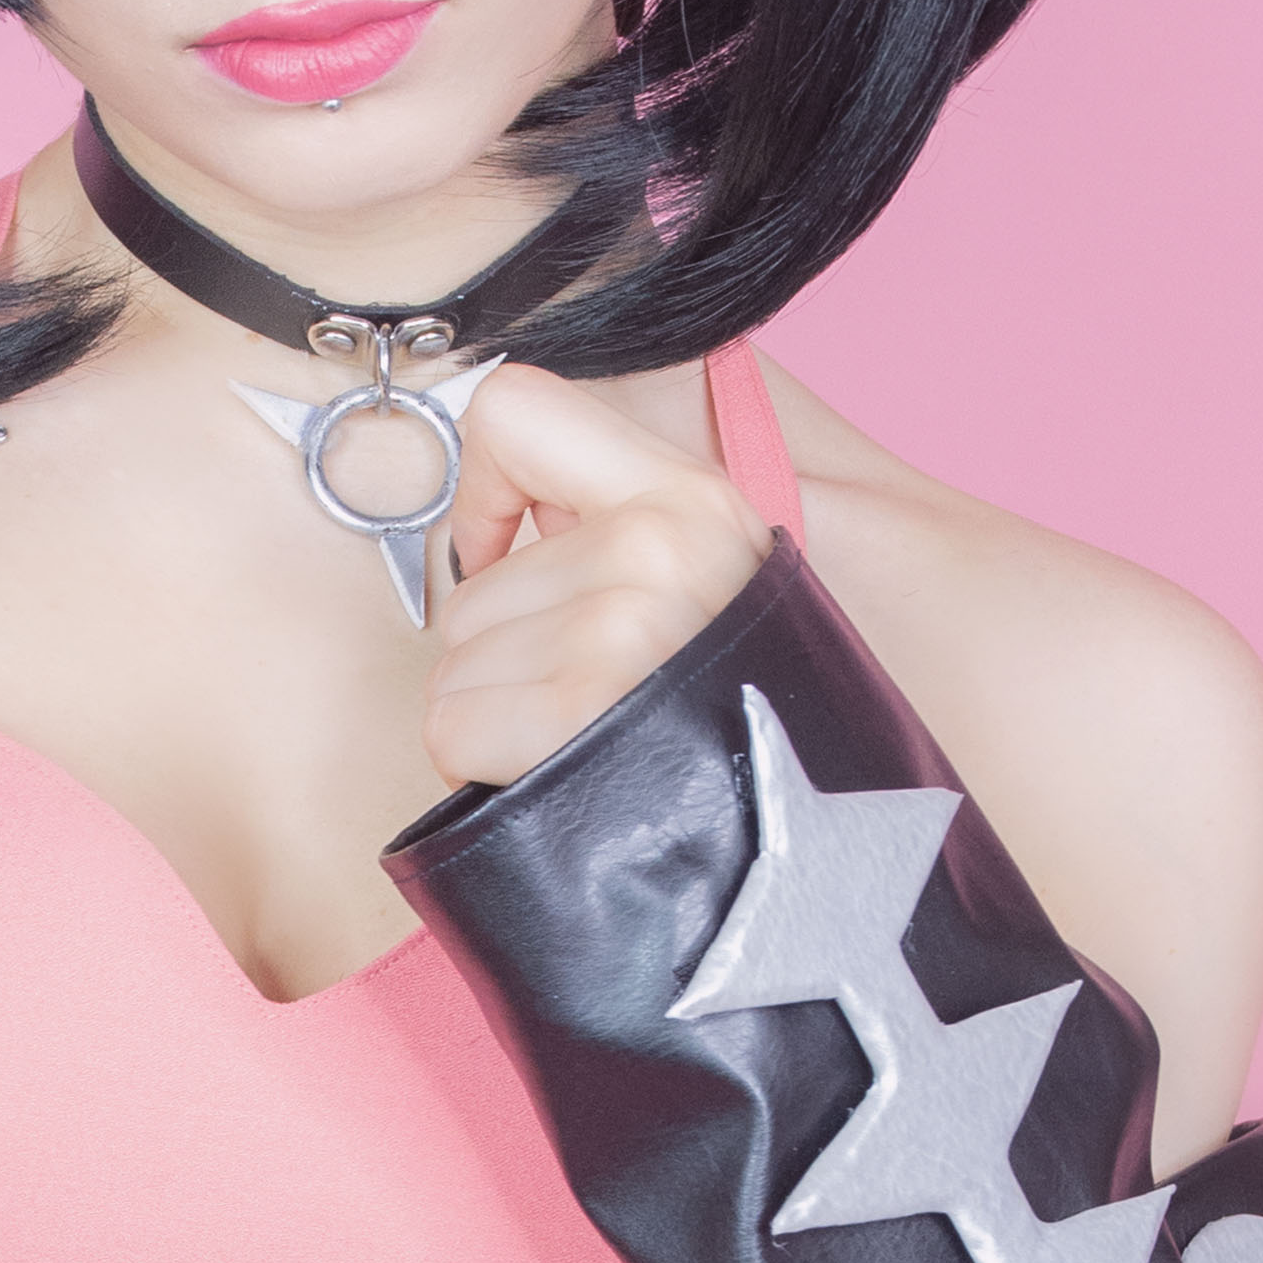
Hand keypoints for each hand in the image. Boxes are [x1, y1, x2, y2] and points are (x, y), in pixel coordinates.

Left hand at [425, 362, 771, 794]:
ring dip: (495, 723)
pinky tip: (551, 780)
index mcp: (693, 497)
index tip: (500, 555)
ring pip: (452, 667)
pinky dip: (482, 769)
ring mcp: (619, 623)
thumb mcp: (720, 594)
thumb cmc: (749, 733)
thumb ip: (632, 538)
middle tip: (578, 710)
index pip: (514, 409)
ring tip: (579, 748)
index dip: (480, 488)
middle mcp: (657, 545)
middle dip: (501, 665)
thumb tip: (511, 532)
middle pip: (467, 590)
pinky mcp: (581, 706)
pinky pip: (450, 726)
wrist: (811, 853)